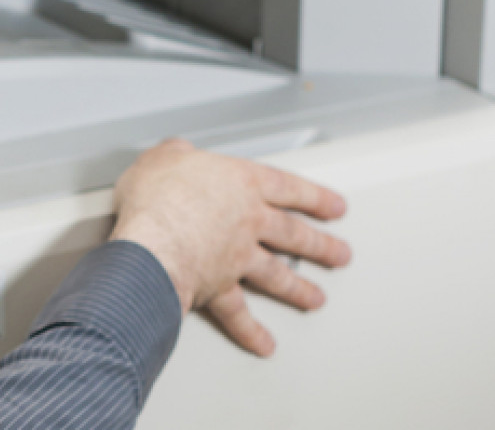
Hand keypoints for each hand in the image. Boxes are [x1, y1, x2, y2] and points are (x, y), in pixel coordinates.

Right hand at [110, 139, 350, 357]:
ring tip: (316, 299)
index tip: (335, 208)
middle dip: (321, 246)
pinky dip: (251, 332)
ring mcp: (237, 258)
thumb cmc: (159, 198)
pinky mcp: (218, 288)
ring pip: (277, 275)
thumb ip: (175, 154)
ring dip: (300, 289)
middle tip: (340, 255)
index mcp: (241, 185)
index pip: (289, 188)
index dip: (315, 197)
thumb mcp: (162, 158)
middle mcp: (248, 222)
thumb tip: (177, 151)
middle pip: (294, 234)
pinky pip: (239, 314)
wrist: (153, 243)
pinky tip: (264, 343)